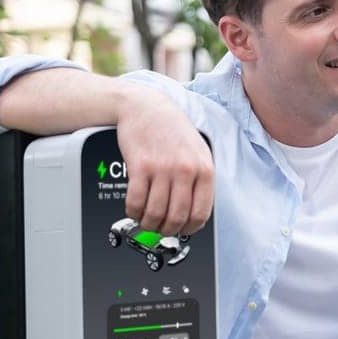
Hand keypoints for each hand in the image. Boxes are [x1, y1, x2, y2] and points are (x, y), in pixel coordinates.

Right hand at [116, 84, 214, 235]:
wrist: (146, 107)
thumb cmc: (172, 130)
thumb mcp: (198, 153)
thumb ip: (200, 180)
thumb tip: (196, 211)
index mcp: (204, 170)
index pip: (201, 213)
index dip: (190, 229)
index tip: (182, 231)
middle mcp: (185, 170)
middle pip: (177, 217)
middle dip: (167, 230)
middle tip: (161, 228)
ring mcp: (163, 168)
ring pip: (155, 213)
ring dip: (148, 223)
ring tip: (146, 220)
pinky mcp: (140, 166)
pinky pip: (136, 201)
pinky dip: (133, 211)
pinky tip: (133, 209)